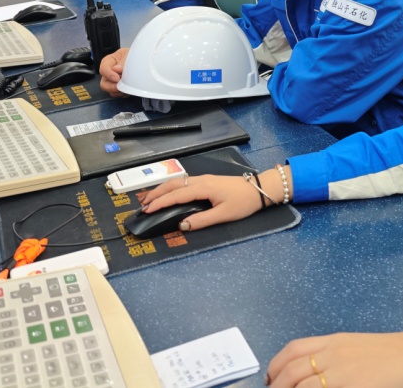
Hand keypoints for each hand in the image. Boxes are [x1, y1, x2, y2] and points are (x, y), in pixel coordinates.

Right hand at [98, 47, 129, 96]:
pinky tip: (129, 90)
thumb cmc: (131, 55)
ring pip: (110, 91)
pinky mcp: (118, 88)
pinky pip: (118, 94)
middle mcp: (108, 73)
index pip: (103, 69)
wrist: (139, 60)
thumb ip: (122, 61)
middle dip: (112, 87)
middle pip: (103, 84)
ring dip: (119, 92)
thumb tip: (117, 69)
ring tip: (127, 88)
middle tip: (121, 87)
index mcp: (108, 62)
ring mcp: (112, 82)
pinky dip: (123, 94)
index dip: (109, 75)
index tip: (117, 78)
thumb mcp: (127, 54)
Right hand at [139, 173, 264, 230]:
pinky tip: (169, 194)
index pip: (176, 195)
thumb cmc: (243, 203)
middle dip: (156, 194)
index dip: (160, 203)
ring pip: (178, 181)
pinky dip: (172, 188)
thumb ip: (202, 220)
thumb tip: (181, 225)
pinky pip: (184, 182)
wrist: (259, 189)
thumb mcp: (224, 215)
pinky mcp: (207, 180)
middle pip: (173, 184)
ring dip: (163, 189)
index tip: (147, 210)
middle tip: (143, 205)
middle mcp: (200, 180)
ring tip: (151, 199)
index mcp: (203, 187)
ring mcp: (203, 178)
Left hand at [266, 332, 402, 387]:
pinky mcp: (355, 387)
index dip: (276, 364)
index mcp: (335, 342)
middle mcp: (335, 354)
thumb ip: (337, 357)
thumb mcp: (359, 348)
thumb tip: (317, 374)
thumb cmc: (397, 353)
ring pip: (303, 386)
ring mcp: (343, 373)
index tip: (270, 378)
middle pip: (293, 370)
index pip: (294, 349)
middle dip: (278, 385)